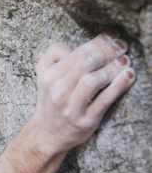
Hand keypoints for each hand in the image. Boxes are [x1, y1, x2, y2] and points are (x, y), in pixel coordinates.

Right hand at [32, 34, 134, 154]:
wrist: (47, 134)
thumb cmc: (51, 100)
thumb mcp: (44, 76)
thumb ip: (55, 56)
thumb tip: (82, 44)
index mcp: (48, 75)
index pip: (75, 52)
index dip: (97, 42)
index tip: (111, 38)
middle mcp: (57, 90)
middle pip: (84, 63)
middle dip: (106, 51)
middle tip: (122, 46)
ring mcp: (70, 107)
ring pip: (92, 81)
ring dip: (111, 68)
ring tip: (125, 61)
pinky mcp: (85, 121)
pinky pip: (104, 100)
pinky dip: (118, 86)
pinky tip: (128, 75)